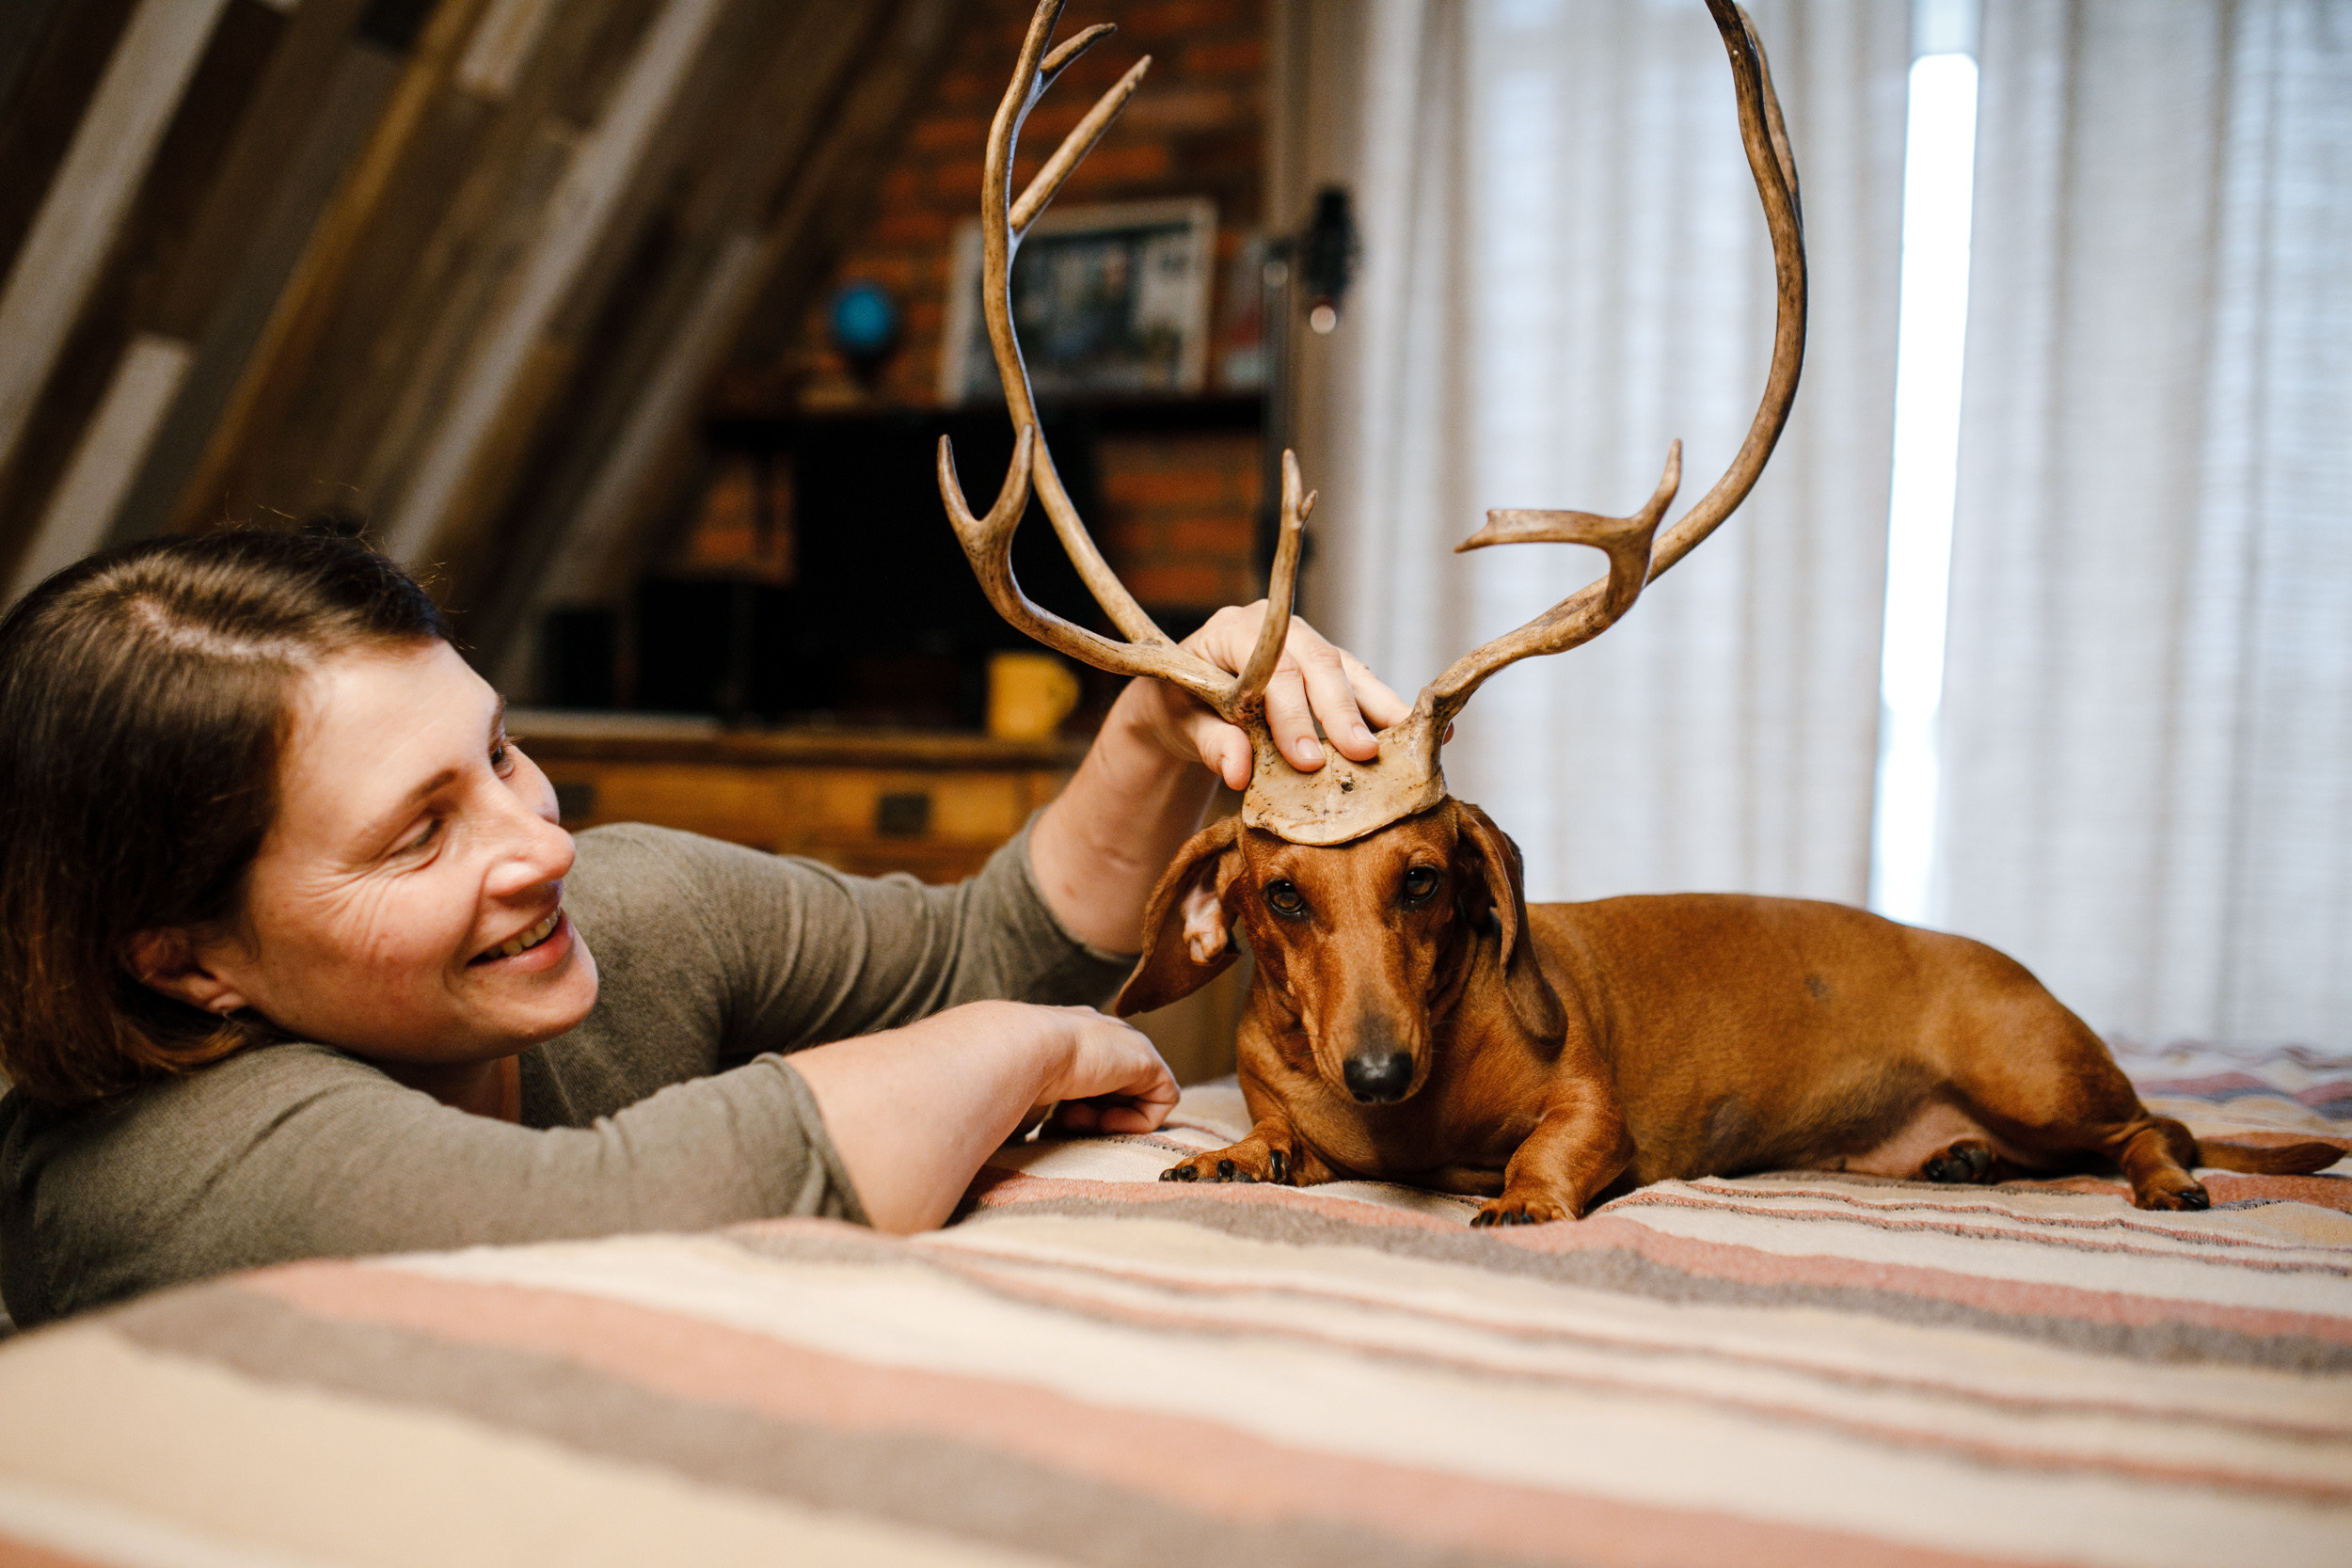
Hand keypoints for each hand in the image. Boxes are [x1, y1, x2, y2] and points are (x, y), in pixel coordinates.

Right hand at [1032, 1004, 1178, 1135]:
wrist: (1018, 1051)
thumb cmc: (1006, 1074)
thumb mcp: (1023, 1084)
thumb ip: (1038, 1095)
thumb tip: (1034, 1124)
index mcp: (1072, 1034)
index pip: (1087, 1075)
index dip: (1072, 1108)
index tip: (1048, 1121)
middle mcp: (1102, 1035)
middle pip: (1112, 1089)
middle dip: (1090, 1114)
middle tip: (1061, 1124)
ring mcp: (1127, 1044)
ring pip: (1134, 1097)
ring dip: (1106, 1121)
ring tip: (1075, 1119)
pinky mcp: (1148, 1060)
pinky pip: (1162, 1100)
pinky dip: (1136, 1121)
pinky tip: (1105, 1119)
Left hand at [1127, 603, 1411, 790]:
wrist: (1185, 701)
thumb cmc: (1180, 707)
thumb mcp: (1180, 724)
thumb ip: (1209, 743)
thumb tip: (1238, 772)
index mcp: (1235, 629)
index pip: (1273, 668)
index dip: (1292, 714)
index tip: (1307, 760)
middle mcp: (1281, 630)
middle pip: (1321, 663)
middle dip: (1344, 712)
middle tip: (1363, 755)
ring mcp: (1310, 647)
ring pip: (1352, 672)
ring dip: (1383, 711)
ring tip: (1415, 743)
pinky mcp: (1331, 673)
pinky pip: (1364, 688)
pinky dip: (1392, 713)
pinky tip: (1431, 733)